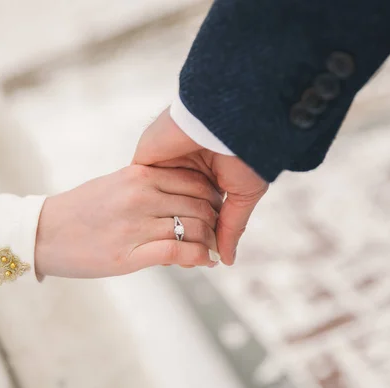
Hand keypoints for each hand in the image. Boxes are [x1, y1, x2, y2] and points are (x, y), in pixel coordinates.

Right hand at [34, 165, 222, 278]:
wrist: (43, 233)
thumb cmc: (80, 209)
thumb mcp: (115, 185)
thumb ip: (148, 186)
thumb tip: (182, 196)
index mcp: (138, 175)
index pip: (193, 180)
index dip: (212, 195)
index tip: (215, 206)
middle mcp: (140, 196)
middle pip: (199, 204)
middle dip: (215, 219)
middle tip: (218, 230)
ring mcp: (135, 225)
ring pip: (193, 228)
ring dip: (209, 240)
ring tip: (212, 247)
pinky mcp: (129, 255)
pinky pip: (178, 252)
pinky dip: (198, 257)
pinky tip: (204, 261)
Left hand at [133, 108, 268, 264]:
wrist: (225, 123)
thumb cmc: (245, 154)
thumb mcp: (243, 194)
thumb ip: (231, 227)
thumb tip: (225, 260)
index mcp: (211, 175)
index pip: (202, 214)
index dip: (204, 237)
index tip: (205, 258)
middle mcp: (187, 171)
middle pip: (179, 213)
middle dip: (184, 237)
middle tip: (190, 262)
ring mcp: (165, 167)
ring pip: (159, 208)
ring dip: (165, 230)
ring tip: (172, 255)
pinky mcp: (146, 163)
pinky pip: (144, 194)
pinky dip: (149, 215)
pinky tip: (153, 235)